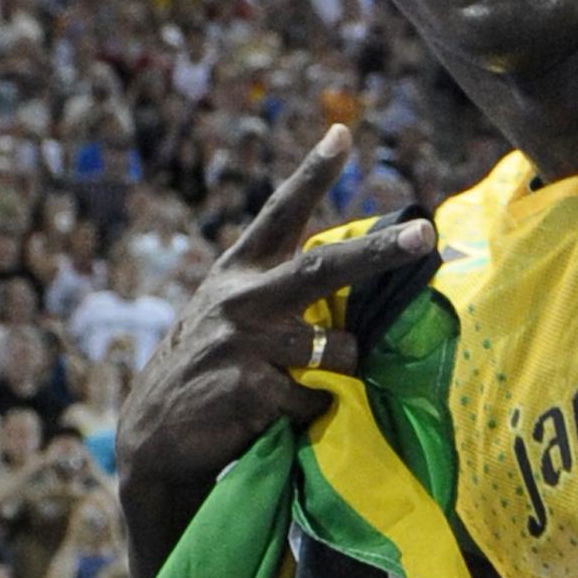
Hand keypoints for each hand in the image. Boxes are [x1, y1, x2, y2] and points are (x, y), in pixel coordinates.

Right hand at [117, 126, 425, 501]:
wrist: (152, 442)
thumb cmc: (209, 373)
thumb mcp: (231, 318)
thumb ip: (278, 296)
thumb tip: (355, 293)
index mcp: (239, 273)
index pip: (280, 214)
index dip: (312, 173)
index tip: (343, 134)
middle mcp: (242, 299)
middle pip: (324, 269)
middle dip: (380, 252)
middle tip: (424, 234)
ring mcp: (244, 342)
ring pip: (338, 349)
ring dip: (340, 371)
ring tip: (298, 385)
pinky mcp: (249, 388)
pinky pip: (318, 399)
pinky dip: (313, 413)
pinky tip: (276, 420)